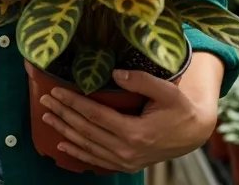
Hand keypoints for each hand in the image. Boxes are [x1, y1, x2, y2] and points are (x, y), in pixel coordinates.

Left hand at [37, 66, 218, 171]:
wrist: (194, 133)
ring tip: (47, 117)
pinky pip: (96, 160)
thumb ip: (142, 80)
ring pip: (87, 146)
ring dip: (64, 131)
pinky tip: (62, 145)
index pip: (95, 115)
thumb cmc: (181, 109)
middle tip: (44, 100)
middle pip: (86, 130)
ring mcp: (126, 161)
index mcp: (135, 132)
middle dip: (63, 114)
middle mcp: (127, 150)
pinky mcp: (126, 165)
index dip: (73, 102)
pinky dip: (77, 153)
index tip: (55, 90)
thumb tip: (115, 72)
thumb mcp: (167, 91)